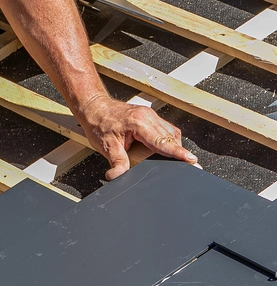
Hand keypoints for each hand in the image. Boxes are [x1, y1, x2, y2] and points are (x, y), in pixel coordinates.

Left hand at [79, 95, 197, 179]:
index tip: (191, 159)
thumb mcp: (106, 146)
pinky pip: (165, 130)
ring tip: (178, 160)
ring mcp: (151, 116)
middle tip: (189, 165)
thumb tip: (118, 176)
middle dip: (179, 152)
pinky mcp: (150, 118)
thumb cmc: (99, 123)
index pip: (162, 141)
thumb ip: (116, 162)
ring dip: (173, 147)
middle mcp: (148, 117)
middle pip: (170, 137)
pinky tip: (165, 150)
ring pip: (170, 133)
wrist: (94, 108)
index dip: (178, 152)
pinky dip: (167, 141)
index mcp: (139, 122)